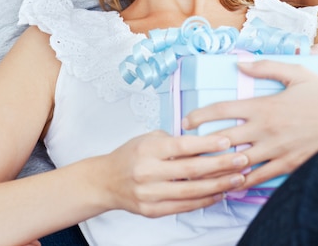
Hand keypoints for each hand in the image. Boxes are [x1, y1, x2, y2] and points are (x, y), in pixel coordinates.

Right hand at [101, 130, 247, 216]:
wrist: (106, 180)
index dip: (207, 144)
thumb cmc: (130, 155)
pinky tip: (220, 193)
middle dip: (221, 165)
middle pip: (192, 170)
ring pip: (192, 191)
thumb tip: (205, 143)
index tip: (227, 141)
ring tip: (238, 178)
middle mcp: (148, 172)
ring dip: (219, 185)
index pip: (183, 146)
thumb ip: (173, 142)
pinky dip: (205, 200)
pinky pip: (185, 206)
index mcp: (148, 149)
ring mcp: (150, 194)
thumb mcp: (148, 139)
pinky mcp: (153, 210)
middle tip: (242, 160)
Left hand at [182, 60, 317, 187]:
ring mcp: (275, 150)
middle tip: (184, 147)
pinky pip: (259, 177)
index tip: (186, 120)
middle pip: (223, 139)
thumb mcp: (294, 74)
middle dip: (200, 144)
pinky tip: (229, 183)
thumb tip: (238, 64)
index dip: (200, 115)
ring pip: (237, 161)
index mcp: (262, 106)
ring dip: (216, 166)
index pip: (222, 109)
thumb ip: (264, 67)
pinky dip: (242, 181)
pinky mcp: (286, 165)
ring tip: (198, 169)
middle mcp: (264, 129)